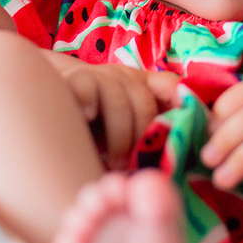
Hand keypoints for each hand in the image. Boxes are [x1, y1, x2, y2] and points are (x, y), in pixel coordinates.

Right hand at [46, 53, 178, 168]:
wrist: (49, 103)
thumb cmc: (95, 129)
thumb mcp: (126, 133)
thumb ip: (151, 141)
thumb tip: (186, 165)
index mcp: (141, 86)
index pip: (169, 85)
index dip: (183, 100)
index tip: (193, 122)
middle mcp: (123, 77)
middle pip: (144, 101)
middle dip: (144, 136)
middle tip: (139, 164)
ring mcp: (99, 76)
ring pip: (118, 102)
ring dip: (119, 138)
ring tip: (116, 163)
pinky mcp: (73, 80)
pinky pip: (86, 90)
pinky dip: (88, 104)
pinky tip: (88, 119)